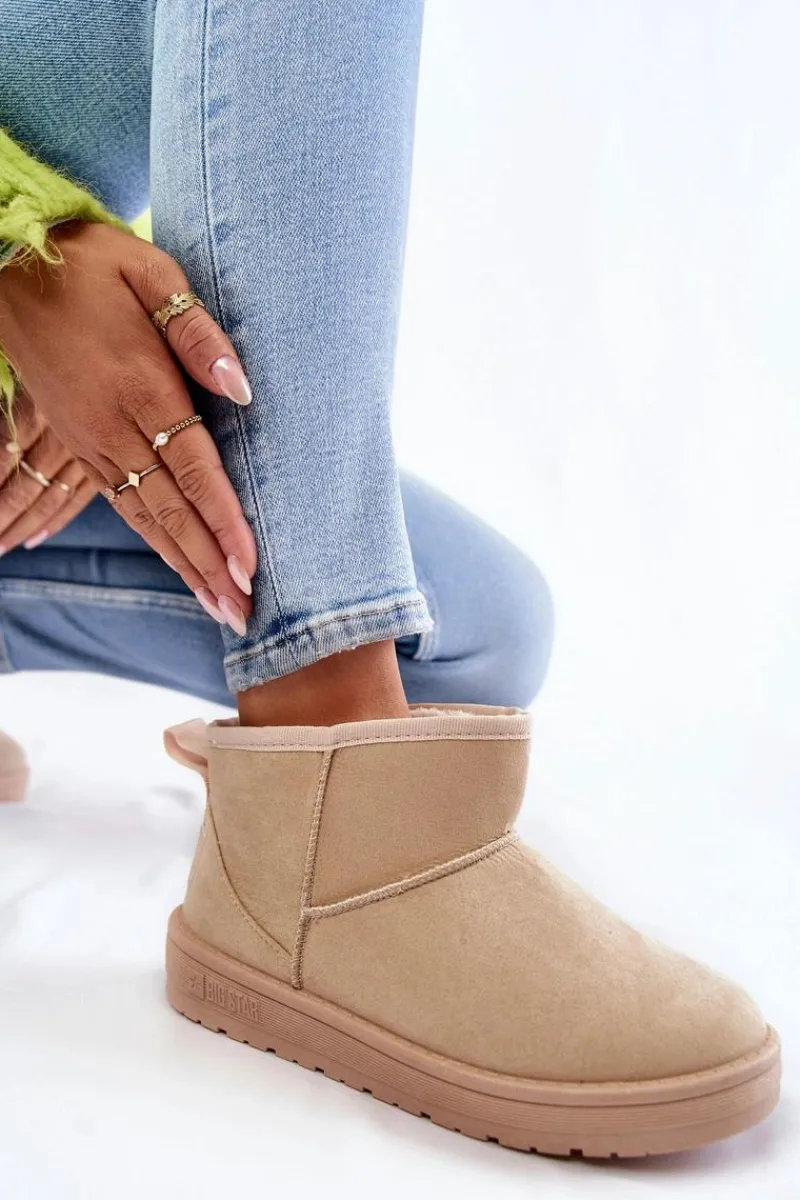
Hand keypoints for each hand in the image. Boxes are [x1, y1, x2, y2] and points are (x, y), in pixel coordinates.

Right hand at [0, 221, 256, 631]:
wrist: (9, 265)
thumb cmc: (91, 263)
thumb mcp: (150, 271)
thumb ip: (199, 332)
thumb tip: (242, 390)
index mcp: (139, 386)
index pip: (192, 469)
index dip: (223, 522)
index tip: (249, 568)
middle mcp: (112, 427)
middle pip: (170, 511)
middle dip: (208, 565)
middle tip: (243, 615)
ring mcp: (91, 442)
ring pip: (144, 519)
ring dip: (184, 566)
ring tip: (218, 608)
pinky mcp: (80, 445)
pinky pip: (120, 505)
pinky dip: (154, 542)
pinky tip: (177, 566)